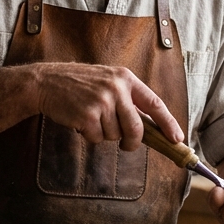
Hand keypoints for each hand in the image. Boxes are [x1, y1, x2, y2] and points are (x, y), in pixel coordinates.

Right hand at [30, 63, 181, 150]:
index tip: (177, 138)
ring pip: (115, 135)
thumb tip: (151, 129)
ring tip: (92, 118)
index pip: (155, 103)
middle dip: (133, 142)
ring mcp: (102, 101)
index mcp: (126, 78)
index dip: (168, 123)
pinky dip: (90, 136)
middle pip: (136, 128)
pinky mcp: (87, 115)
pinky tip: (81, 122)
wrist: (47, 82)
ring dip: (104, 134)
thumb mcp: (108, 81)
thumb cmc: (80, 85)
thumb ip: (128, 99)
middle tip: (126, 145)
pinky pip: (97, 138)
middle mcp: (116, 88)